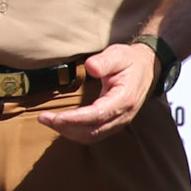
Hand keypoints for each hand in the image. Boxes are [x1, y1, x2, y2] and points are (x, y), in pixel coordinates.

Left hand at [38, 40, 157, 142]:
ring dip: (68, 132)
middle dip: (65, 127)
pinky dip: (75, 132)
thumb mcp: (118, 55)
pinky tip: (61, 124)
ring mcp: (118, 122)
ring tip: (48, 121)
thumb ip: (104, 61)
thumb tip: (90, 67)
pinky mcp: (113, 124)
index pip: (96, 115)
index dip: (73, 119)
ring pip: (91, 136)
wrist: (147, 69)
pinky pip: (93, 135)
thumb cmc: (130, 61)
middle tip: (43, 118)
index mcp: (123, 99)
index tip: (54, 117)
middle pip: (91, 130)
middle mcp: (122, 116)